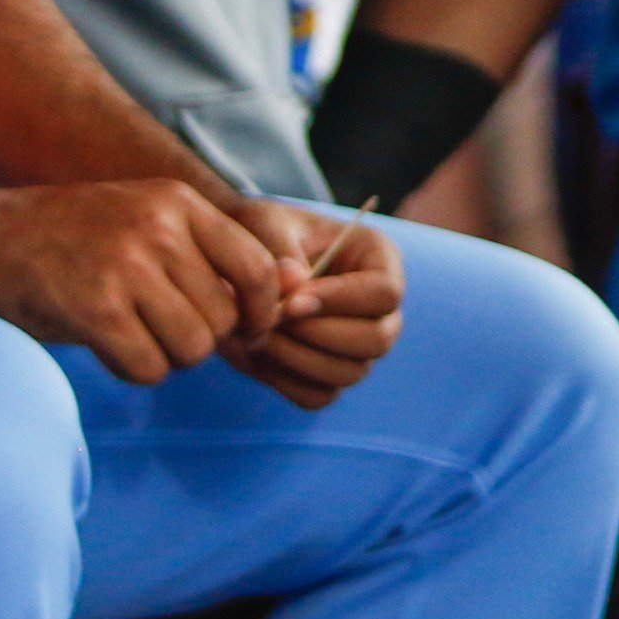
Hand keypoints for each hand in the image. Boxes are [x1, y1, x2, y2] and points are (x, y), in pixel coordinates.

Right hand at [0, 179, 286, 382]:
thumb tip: (275, 301)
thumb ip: (201, 250)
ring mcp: (127, 266)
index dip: (261, 310)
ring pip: (192, 347)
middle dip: (200, 338)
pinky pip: (148, 367)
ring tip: (132, 335)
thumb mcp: (143, 218)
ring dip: (167, 356)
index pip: (257, 266)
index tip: (248, 331)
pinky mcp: (94, 308)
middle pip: (223, 318)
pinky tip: (108, 347)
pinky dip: (134, 370)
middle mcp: (160, 229)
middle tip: (161, 331)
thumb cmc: (68, 238)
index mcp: (179, 202)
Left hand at [219, 202, 405, 410]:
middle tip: (268, 322)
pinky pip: (319, 396)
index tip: (290, 303)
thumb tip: (295, 280)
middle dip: (319, 336)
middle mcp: (378, 306)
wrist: (233, 264)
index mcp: (377, 258)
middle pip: (378, 340)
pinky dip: (286, 382)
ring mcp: (356, 344)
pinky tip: (259, 354)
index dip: (340, 302)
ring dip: (298, 360)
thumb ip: (280, 248)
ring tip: (256, 335)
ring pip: (350, 373)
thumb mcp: (265, 222)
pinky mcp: (326, 373)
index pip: (385, 293)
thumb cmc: (258, 233)